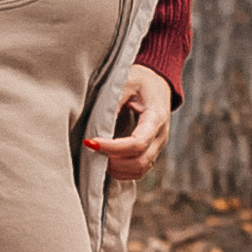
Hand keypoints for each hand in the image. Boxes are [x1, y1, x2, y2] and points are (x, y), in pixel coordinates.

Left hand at [85, 64, 172, 181]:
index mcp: (156, 117)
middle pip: (140, 162)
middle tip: (91, 150)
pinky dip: (122, 170)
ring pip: (139, 170)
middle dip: (113, 162)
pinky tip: (107, 159)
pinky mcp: (152, 151)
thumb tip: (98, 125)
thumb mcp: (126, 82)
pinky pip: (139, 170)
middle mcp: (161, 136)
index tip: (90, 142)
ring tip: (97, 156)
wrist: (158, 83)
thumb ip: (114, 102)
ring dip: (117, 169)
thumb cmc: (141, 81)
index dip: (112, 148)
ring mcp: (158, 146)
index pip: (137, 143)